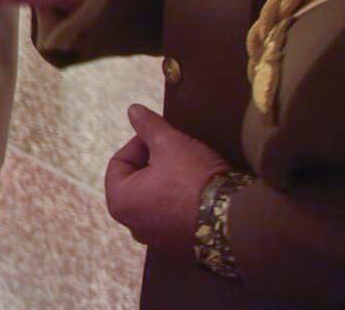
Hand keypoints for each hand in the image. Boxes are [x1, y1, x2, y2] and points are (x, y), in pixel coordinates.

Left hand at [104, 104, 230, 254]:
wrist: (238, 221)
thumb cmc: (195, 179)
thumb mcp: (170, 143)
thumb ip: (148, 126)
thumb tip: (132, 110)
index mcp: (120, 202)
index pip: (120, 161)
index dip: (140, 143)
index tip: (162, 136)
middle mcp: (133, 226)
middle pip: (137, 181)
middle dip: (154, 163)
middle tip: (175, 152)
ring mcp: (157, 240)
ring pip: (156, 199)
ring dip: (168, 183)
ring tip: (187, 169)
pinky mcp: (181, 247)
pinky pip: (174, 217)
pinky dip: (181, 203)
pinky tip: (198, 191)